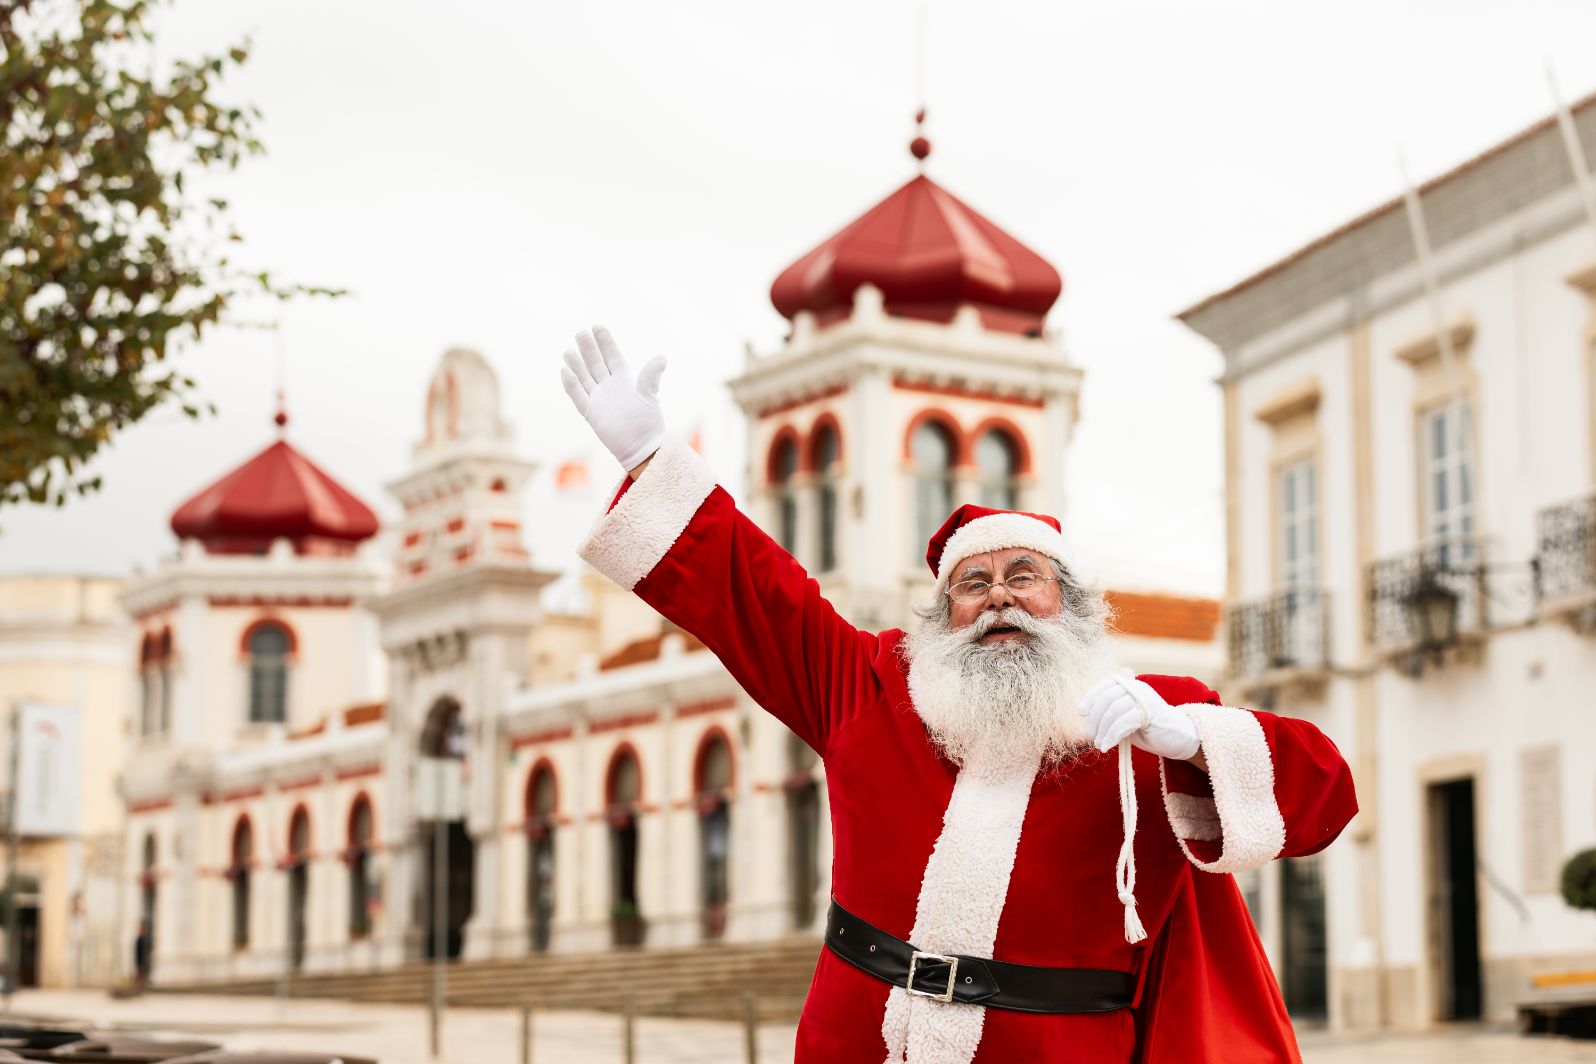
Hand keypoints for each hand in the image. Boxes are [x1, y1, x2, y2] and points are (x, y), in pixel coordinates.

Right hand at [560, 326, 666, 470]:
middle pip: (596, 363)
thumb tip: (661, 357)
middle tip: (580, 332)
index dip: (605, 342)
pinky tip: (565, 371)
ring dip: (576, 364)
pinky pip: (578, 396)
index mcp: (624, 380)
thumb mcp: (649, 397)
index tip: (597, 326)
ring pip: (584, 377)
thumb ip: (650, 377)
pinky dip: (571, 384)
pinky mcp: (591, 413)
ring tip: (568, 350)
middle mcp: (609, 387)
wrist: (641, 447)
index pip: (613, 356)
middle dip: (588, 349)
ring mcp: (599, 399)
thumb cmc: (648, 423)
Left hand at [1077, 674, 1199, 760]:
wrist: (1179, 736)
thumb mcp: (1126, 718)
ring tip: (1099, 744)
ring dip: (1102, 730)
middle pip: (1106, 699)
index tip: (1081, 712)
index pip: (1105, 685)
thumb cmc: (1149, 729)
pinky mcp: (1149, 712)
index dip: (1090, 697)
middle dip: (1094, 719)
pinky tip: (1106, 746)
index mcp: (1130, 685)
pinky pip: (1123, 722)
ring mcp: (1144, 699)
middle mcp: (1136, 687)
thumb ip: (1111, 715)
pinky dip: (1111, 736)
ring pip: (1113, 711)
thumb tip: (1087, 725)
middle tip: (1089, 735)